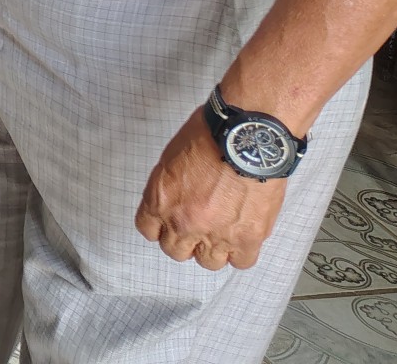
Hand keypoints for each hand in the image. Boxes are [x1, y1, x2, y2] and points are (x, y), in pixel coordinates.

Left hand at [135, 108, 287, 269]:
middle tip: (196, 228)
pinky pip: (241, 261)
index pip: (148, 230)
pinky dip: (241, 252)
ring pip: (208, 262)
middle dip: (184, 240)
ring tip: (220, 233)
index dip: (160, 227)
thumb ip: (168, 187)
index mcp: (160, 200)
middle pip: (175, 250)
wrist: (246, 135)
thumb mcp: (171, 157)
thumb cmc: (210, 135)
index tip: (168, 224)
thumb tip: (173, 201)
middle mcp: (184, 222)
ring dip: (212, 249)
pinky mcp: (248, 237)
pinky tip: (241, 238)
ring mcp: (216, 233)